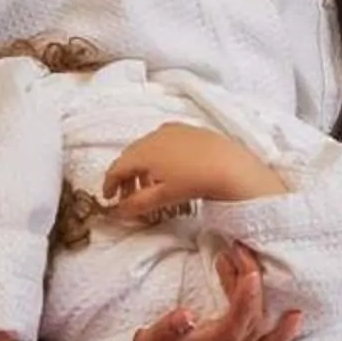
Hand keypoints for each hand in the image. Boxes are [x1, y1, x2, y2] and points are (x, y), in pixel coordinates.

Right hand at [103, 123, 284, 221]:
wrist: (232, 166)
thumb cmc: (194, 182)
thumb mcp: (163, 197)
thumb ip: (137, 204)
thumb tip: (117, 211)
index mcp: (143, 151)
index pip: (117, 167)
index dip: (109, 183)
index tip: (109, 198)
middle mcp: (154, 135)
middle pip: (131, 155)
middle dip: (126, 175)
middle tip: (128, 195)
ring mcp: (173, 129)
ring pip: (147, 147)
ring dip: (143, 166)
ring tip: (150, 185)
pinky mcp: (190, 129)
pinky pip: (165, 140)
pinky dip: (159, 155)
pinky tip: (169, 168)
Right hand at [132, 240, 300, 340]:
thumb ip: (165, 332)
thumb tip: (186, 315)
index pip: (233, 325)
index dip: (245, 299)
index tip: (250, 272)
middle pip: (249, 319)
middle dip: (249, 282)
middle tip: (240, 250)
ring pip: (257, 326)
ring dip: (258, 293)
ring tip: (247, 261)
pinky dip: (281, 333)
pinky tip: (294, 316)